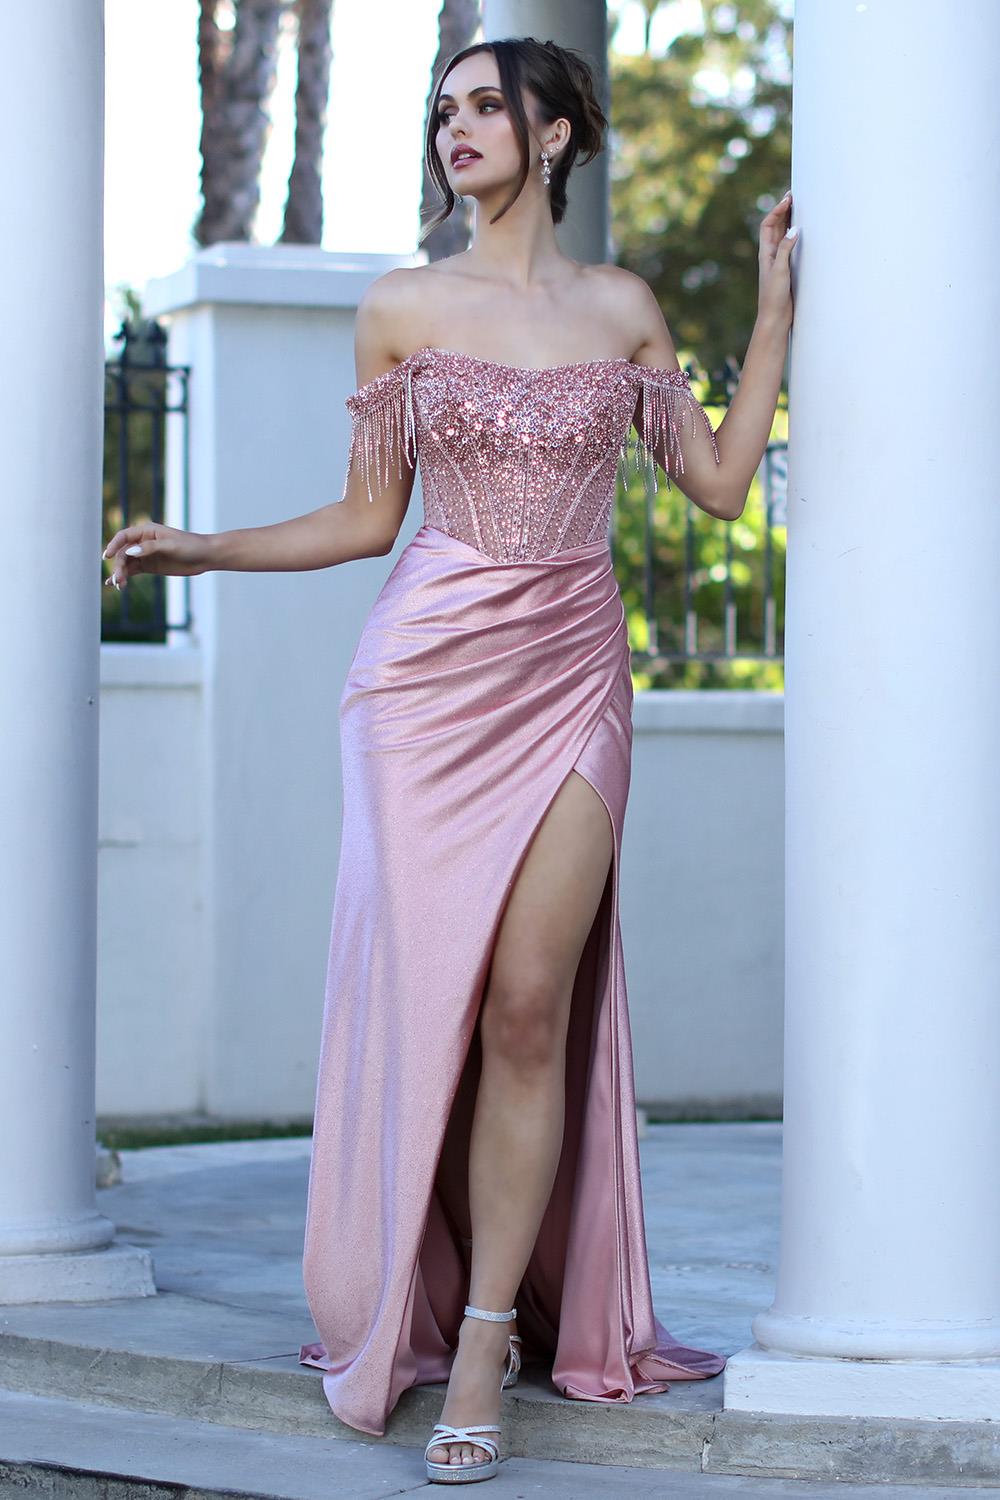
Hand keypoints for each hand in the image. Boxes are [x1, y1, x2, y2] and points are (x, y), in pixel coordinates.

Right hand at [102, 522, 210, 589]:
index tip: (106, 556)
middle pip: (123, 552)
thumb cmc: (190, 545)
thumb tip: (129, 552)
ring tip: (117, 585)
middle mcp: (143, 542)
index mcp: (146, 531)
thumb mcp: (170, 545)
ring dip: (120, 573)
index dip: (113, 545)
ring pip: (126, 563)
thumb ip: (150, 548)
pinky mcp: (150, 566)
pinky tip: (118, 584)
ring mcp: (146, 555)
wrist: (206, 556)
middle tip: (117, 579)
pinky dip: (125, 576)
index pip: (124, 536)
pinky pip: (133, 571)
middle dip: (118, 565)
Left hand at [757, 189, 797, 329]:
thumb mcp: (780, 271)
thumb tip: (794, 229)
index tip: (789, 199)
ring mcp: (779, 262)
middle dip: (784, 211)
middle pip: (775, 227)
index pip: (768, 225)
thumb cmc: (774, 297)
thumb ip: (786, 250)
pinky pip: (791, 248)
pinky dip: (796, 237)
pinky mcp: (787, 270)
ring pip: (783, 236)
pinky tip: (804, 233)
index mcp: (766, 253)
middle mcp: (771, 255)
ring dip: (789, 221)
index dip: (777, 210)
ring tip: (799, 208)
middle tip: (795, 197)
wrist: (775, 318)